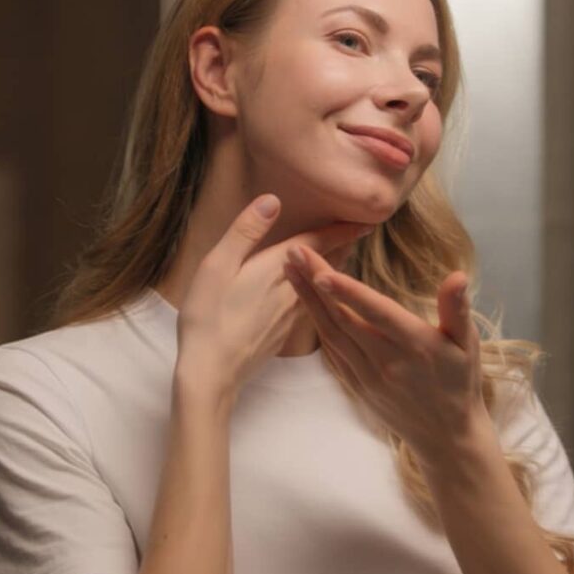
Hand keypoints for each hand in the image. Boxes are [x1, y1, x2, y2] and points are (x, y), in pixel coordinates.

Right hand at [175, 194, 371, 403]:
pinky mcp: (283, 333)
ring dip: (334, 268)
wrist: (212, 373)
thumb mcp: (218, 265)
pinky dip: (321, 290)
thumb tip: (273, 200)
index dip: (340, 230)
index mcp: (277, 270)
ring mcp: (289, 316)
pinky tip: (318, 292)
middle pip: (326, 265)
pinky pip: (312, 304)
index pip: (317, 244)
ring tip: (345, 256)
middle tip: (361, 235)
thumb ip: (246, 232)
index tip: (365, 221)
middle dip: (343, 248)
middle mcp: (291, 293)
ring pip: (321, 286)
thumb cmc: (208, 316)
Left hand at [282, 243, 487, 467]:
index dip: (347, 292)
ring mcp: (367, 375)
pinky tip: (305, 303)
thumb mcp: (468, 344)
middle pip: (343, 316)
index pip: (375, 312)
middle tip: (294, 250)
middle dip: (315, 282)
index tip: (321, 272)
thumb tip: (457, 275)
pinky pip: (331, 351)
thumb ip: (457, 308)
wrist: (446, 437)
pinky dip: (316, 324)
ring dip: (308, 300)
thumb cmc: (459, 382)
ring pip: (330, 333)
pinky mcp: (356, 385)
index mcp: (414, 344)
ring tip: (290, 269)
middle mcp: (386, 360)